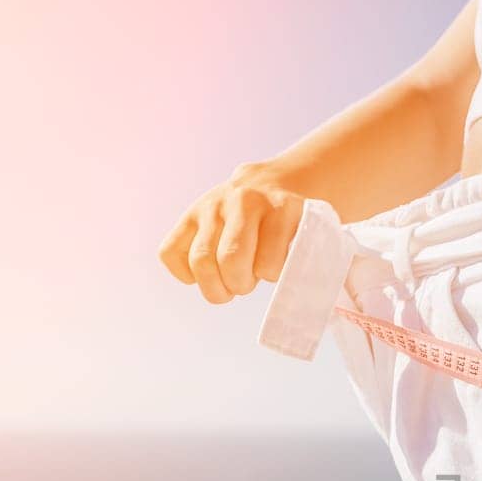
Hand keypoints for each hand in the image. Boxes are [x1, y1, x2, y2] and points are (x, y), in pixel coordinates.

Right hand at [158, 161, 303, 303]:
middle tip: (247, 284)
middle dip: (239, 285)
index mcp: (281, 208)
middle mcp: (243, 201)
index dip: (271, 277)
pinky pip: (171, 253)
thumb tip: (294, 297)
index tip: (275, 270)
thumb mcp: (310, 233)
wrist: (274, 182)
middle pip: (230, 261)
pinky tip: (206, 272)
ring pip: (201, 261)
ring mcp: (212, 206)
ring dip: (215, 286)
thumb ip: (306, 259)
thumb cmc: (294, 223)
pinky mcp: (189, 214)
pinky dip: (185, 273)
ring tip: (228, 284)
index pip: (268, 263)